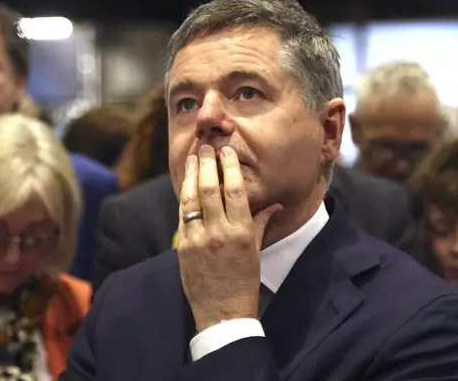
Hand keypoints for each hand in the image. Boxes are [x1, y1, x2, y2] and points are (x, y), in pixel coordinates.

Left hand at [177, 144, 281, 331]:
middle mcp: (218, 233)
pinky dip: (184, 197)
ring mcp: (197, 240)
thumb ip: (261, 223)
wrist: (223, 311)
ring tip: (192, 158)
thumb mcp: (256, 251)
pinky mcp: (183, 247)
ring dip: (190, 175)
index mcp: (241, 232)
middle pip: (209, 188)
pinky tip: (186, 185)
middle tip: (205, 146)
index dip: (229, 167)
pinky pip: (183, 216)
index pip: (234, 190)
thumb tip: (275, 203)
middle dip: (206, 163)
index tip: (226, 151)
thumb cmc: (245, 282)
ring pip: (191, 198)